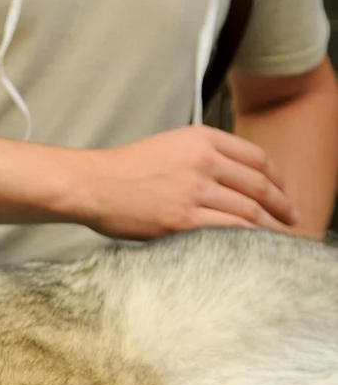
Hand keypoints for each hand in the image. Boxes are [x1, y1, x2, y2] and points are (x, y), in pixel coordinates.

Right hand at [76, 125, 299, 237]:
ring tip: (280, 237)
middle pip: (259, 185)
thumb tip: (235, 177)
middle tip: (293, 218)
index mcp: (200, 138)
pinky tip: (256, 246)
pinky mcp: (183, 219)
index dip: (278, 178)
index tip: (284, 192)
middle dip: (283, 205)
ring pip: (250, 210)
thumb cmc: (124, 169)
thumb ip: (202, 154)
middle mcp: (202, 161)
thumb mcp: (168, 145)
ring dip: (271, 226)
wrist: (91, 184)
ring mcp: (194, 190)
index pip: (256, 157)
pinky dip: (250, 239)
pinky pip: (230, 231)